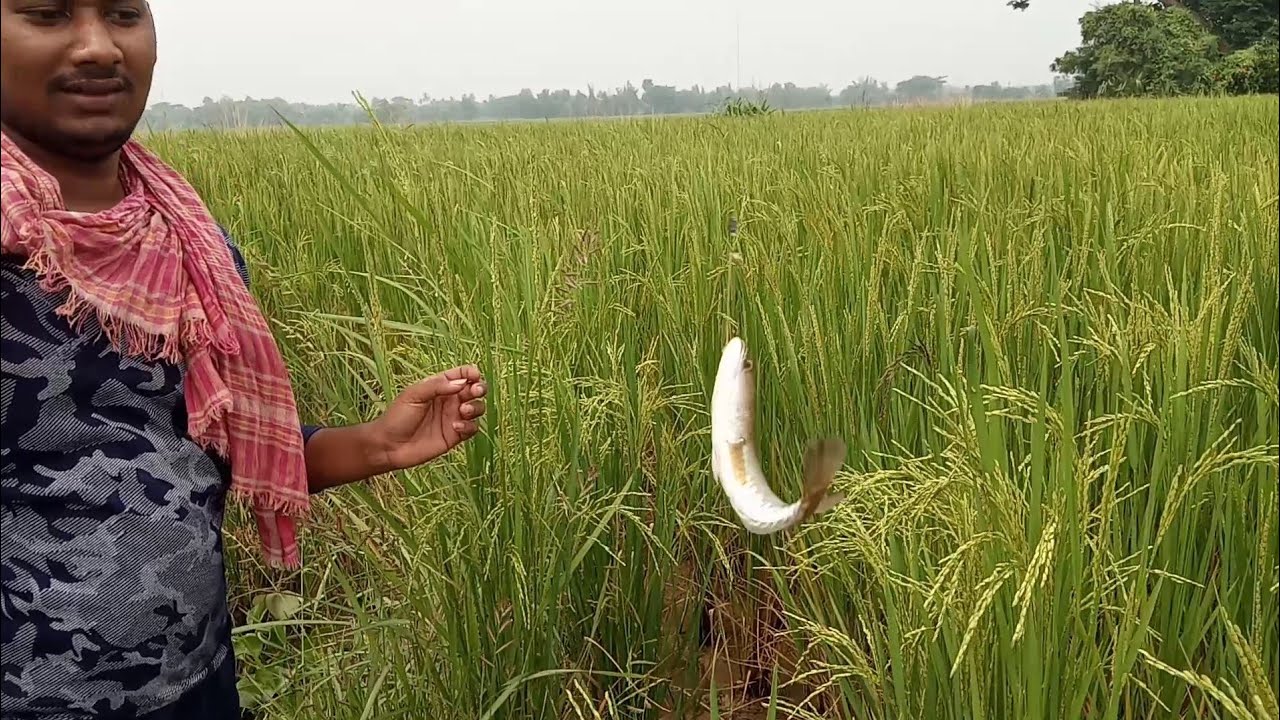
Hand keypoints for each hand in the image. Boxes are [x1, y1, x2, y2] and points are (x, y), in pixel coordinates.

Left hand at [368, 364, 486, 471]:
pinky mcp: (455, 435)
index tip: (474, 375)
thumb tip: (461, 382)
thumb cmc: (397, 417)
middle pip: (474, 390)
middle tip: (475, 391)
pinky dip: (469, 426)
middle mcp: (449, 400)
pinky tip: (456, 427)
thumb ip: (437, 386)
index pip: (461, 375)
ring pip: (477, 408)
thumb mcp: (414, 394)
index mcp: (439, 386)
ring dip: (476, 407)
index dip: (470, 372)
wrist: (389, 446)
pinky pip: (472, 428)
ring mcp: (453, 418)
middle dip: (479, 388)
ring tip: (463, 411)